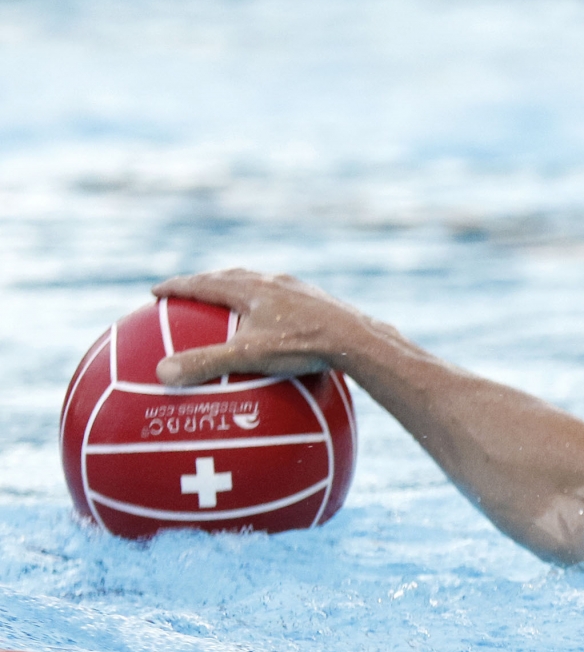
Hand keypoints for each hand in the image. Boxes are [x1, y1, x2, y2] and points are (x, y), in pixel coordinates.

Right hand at [151, 269, 364, 385]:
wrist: (358, 338)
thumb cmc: (303, 346)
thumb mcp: (249, 356)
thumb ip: (206, 364)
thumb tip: (161, 374)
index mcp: (250, 288)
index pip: (203, 283)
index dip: (177, 287)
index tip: (156, 291)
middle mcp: (273, 281)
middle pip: (231, 277)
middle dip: (207, 283)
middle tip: (188, 290)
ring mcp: (298, 290)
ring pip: (260, 284)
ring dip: (240, 290)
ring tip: (229, 302)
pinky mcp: (319, 302)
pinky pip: (286, 301)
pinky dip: (269, 307)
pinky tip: (276, 325)